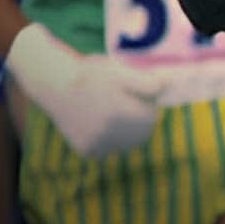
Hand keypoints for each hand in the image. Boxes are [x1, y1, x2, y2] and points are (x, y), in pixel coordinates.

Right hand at [5, 23, 160, 155]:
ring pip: (127, 142)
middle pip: (141, 133)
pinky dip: (108, 138)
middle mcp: (110, 133)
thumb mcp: (122, 71)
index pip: (150, 117)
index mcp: (122, 113)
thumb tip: (169, 87)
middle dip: (138, 119)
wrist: (55, 85)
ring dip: (125, 130)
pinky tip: (96, 122)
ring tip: (108, 112)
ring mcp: (98, 144)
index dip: (145, 105)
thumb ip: (149, 83)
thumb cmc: (93, 75)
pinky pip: (109, 148)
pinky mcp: (88, 151)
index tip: (133, 96)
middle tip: (121, 104)